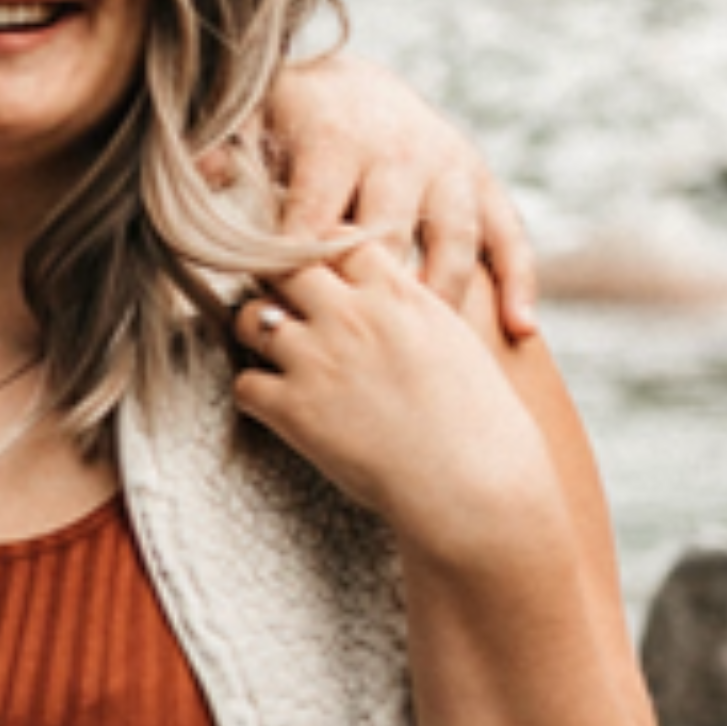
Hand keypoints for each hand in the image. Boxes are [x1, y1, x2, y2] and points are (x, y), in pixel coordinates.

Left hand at [229, 246, 563, 567]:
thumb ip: (416, 307)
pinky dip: (256, 393)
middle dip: (279, 282)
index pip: (338, 240)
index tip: (325, 276)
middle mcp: (351, 316)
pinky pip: (245, 383)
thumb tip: (396, 297)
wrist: (474, 485)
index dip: (326, 257)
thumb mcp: (457, 340)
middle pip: (283, 267)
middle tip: (284, 306)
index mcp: (396, 293)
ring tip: (274, 354)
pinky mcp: (294, 410)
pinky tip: (277, 406)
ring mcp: (317, 360)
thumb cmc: (481, 423)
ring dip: (257, 333)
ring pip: (251, 319)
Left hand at [249, 54, 537, 342]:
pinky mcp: (484, 184)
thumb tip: (201, 169)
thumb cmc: (293, 121)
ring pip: (453, 243)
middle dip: (370, 298)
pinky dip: (521, 281)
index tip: (284, 321)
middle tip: (353, 357)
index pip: (315, 219)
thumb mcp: (252, 120)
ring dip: (444, 298)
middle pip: (388, 238)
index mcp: (339, 138)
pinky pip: (510, 234)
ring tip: (434, 355)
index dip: (297, 273)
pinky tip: (521, 330)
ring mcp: (449, 169)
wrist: (357, 85)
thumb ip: (227, 148)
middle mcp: (401, 152)